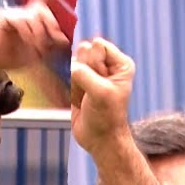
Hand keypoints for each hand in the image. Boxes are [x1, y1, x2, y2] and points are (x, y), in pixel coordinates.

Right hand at [0, 3, 68, 78]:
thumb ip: (51, 44)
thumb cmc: (15, 58)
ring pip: (33, 16)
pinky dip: (28, 33)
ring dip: (40, 34)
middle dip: (52, 24)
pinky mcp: (3, 17)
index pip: (41, 1)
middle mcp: (21, 13)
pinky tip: (27, 42)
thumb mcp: (38, 53)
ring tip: (38, 49)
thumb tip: (65, 39)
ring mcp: (11, 13)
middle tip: (56, 40)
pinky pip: (21, 20)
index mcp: (30, 20)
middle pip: (41, 8)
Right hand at [70, 37, 136, 153]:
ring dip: (73, 80)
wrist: (99, 139)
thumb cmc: (106, 117)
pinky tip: (77, 101)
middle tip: (90, 91)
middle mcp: (107, 65)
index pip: (97, 45)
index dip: (93, 63)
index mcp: (120, 63)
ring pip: (72, 62)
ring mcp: (91, 74)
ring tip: (84, 97)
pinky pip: (65, 75)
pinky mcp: (78, 83)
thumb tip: (68, 64)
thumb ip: (84, 73)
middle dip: (81, 70)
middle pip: (83, 52)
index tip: (100, 83)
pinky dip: (67, 87)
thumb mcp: (100, 92)